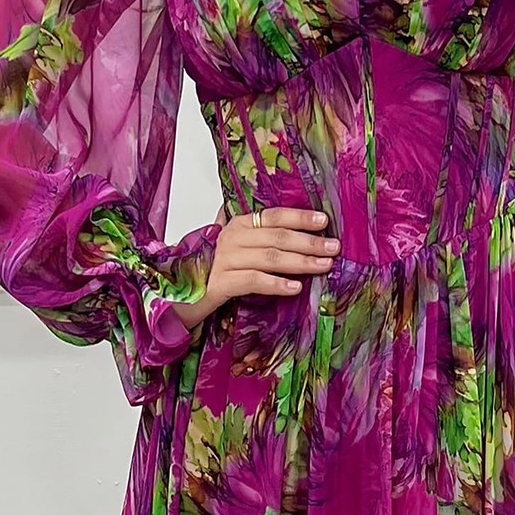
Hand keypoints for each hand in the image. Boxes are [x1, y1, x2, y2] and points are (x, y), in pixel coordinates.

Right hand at [170, 205, 338, 329]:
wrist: (181, 298)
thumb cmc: (216, 273)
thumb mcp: (239, 250)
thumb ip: (262, 239)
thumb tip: (300, 232)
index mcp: (238, 225)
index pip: (273, 216)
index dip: (299, 217)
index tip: (324, 221)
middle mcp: (230, 238)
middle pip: (276, 237)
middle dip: (309, 242)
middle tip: (334, 248)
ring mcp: (223, 260)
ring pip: (269, 258)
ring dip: (300, 262)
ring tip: (323, 266)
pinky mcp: (219, 284)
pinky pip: (253, 281)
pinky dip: (276, 284)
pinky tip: (295, 287)